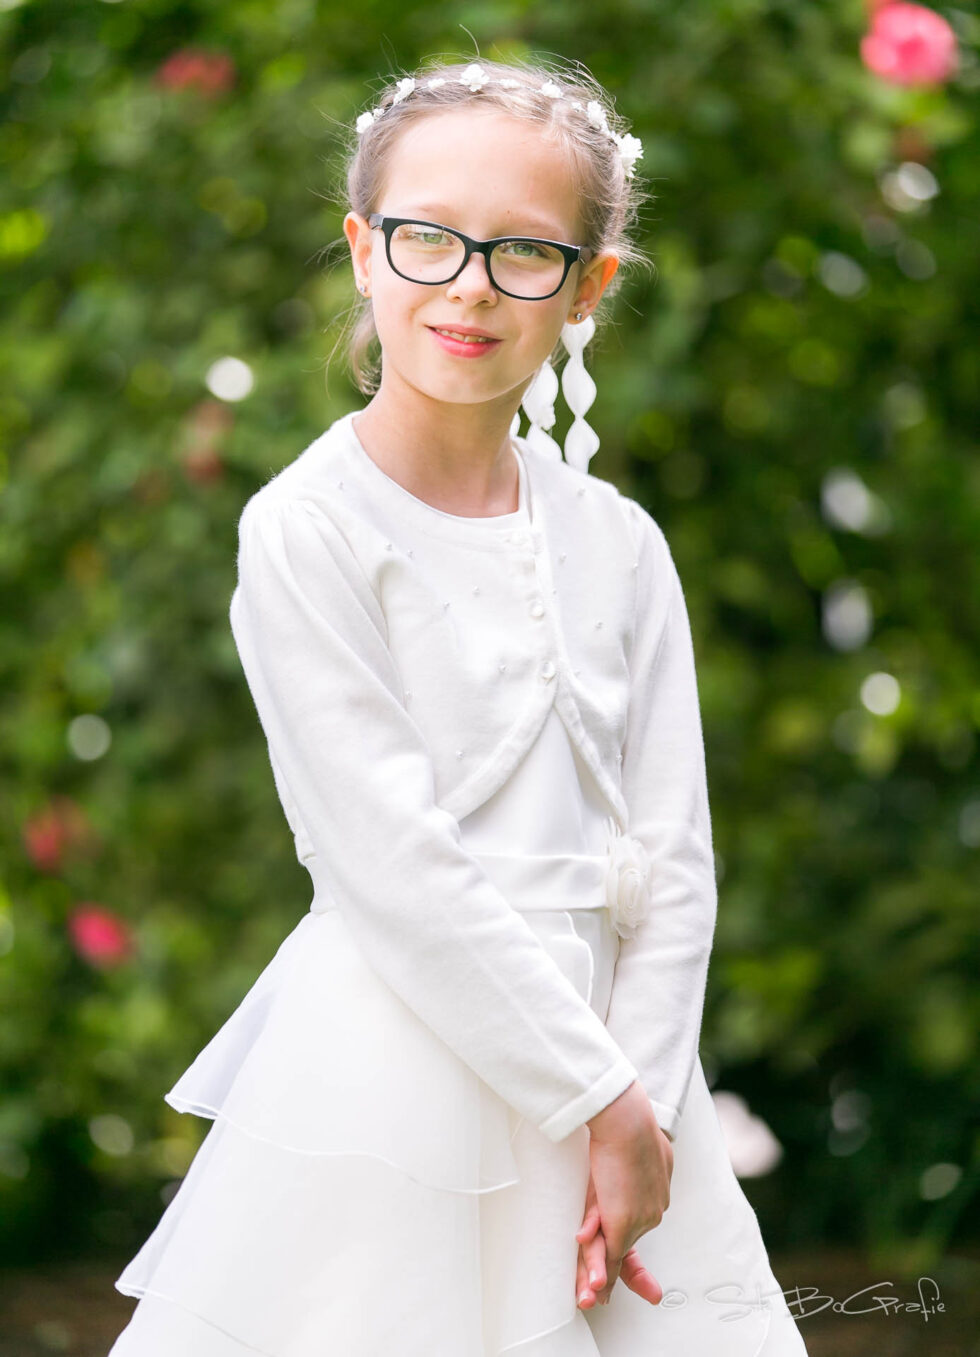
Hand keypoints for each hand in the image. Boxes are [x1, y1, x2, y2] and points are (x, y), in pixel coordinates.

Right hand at [577, 1081, 673, 1306]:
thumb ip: (618, 1177)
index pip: (641, 1226)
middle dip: (622, 1274)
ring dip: (599, 1276)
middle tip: (630, 1297)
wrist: (627, 1121)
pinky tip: (591, 1285)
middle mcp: (650, 1210)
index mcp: (653, 1192)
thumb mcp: (621, 1155)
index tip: (646, 1269)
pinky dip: (596, 1269)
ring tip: (590, 1298)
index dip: (636, 1247)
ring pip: (616, 1253)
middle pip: (627, 1245)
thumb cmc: (623, 1127)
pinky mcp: (622, 1222)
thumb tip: (611, 1182)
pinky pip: (609, 1252)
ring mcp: (639, 1218)